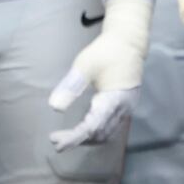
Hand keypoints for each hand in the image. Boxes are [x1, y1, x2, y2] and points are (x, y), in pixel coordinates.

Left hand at [47, 0, 151, 150]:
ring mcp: (127, 109)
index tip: (56, 142)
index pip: (92, 127)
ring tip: (67, 137)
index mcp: (114, 99)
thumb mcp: (85, 66)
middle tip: (56, 139)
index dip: (74, 137)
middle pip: (100, 134)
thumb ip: (71, 86)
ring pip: (107, 134)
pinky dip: (96, 133)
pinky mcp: (126, 106)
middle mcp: (123, 108)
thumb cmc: (106, 51)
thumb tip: (54, 107)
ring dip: (87, 139)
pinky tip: (83, 129)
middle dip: (77, 140)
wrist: (129, 41)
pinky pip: (111, 127)